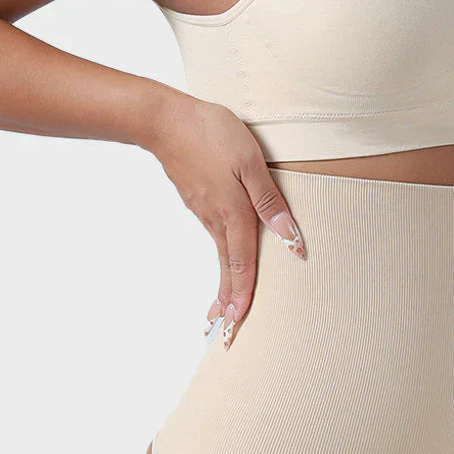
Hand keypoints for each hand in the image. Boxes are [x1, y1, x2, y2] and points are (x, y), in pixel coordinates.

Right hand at [146, 91, 305, 349]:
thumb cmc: (211, 133)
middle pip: (228, 270)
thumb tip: (290, 238)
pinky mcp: (198, 202)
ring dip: (225, 286)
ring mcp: (204, 213)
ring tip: (224, 312)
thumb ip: (270, 201)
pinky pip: (215, 240)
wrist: (162, 119)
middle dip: (229, 304)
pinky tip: (226, 266)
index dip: (243, 295)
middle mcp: (217, 221)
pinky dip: (221, 262)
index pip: (243, 265)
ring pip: (221, 257)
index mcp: (234, 215)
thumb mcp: (250, 163)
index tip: (239, 324)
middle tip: (226, 334)